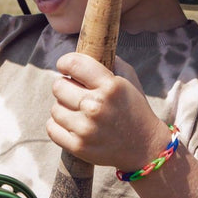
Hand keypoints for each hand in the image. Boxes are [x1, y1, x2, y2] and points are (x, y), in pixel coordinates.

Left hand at [47, 52, 170, 171]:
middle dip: (65, 87)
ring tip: (79, 112)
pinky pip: (51, 128)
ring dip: (63, 108)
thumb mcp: (129, 79)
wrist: (145, 147)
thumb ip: (109, 61)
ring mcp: (86, 128)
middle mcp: (96, 106)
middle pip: (58, 86)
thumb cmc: (134, 109)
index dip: (65, 63)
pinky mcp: (78, 147)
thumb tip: (84, 49)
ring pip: (54, 108)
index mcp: (110, 86)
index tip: (65, 67)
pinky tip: (73, 125)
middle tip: (76, 93)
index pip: (73, 63)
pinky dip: (58, 126)